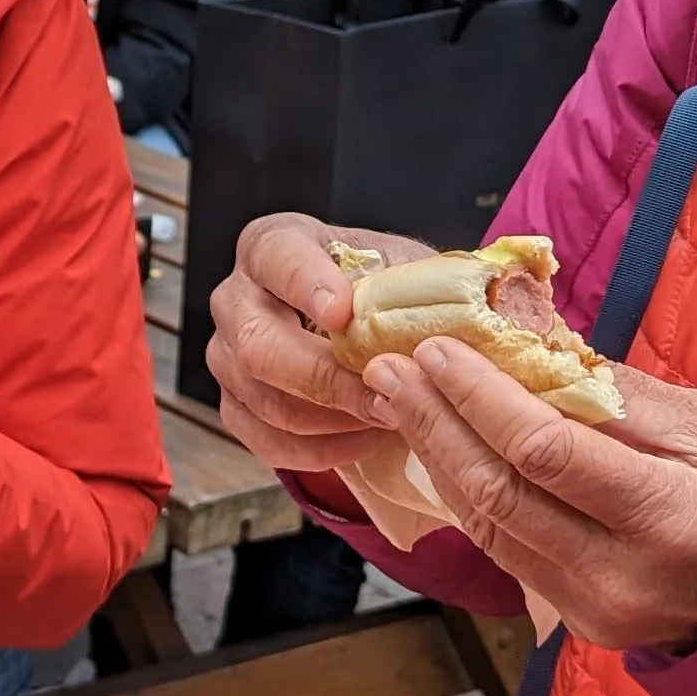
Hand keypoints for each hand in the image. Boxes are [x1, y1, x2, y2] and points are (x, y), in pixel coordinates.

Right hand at [202, 213, 434, 482]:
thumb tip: (469, 305)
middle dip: (327, 379)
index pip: (277, 258)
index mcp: (273, 245)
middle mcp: (236, 297)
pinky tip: (363, 440)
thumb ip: (421, 280)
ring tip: (386, 419)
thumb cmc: (380, 291)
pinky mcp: (234, 404)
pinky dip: (318, 450)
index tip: (342, 314)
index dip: (305, 285)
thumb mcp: (404, 268)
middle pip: (259, 345)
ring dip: (330, 420)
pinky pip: (265, 440)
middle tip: (385, 397)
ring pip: (263, 399)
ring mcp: (227, 354)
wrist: (357, 326)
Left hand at [366, 340, 696, 655]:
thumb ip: (614, 394)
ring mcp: (597, 608)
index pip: (546, 453)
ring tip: (399, 401)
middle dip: (436, 425)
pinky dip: (470, 499)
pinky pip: (508, 554)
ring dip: (438, 460)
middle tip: (389, 369)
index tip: (435, 350)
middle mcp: (623, 575)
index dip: (481, 399)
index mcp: (668, 516)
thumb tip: (526, 346)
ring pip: (490, 529)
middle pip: (501, 494)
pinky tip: (442, 452)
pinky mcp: (581, 623)